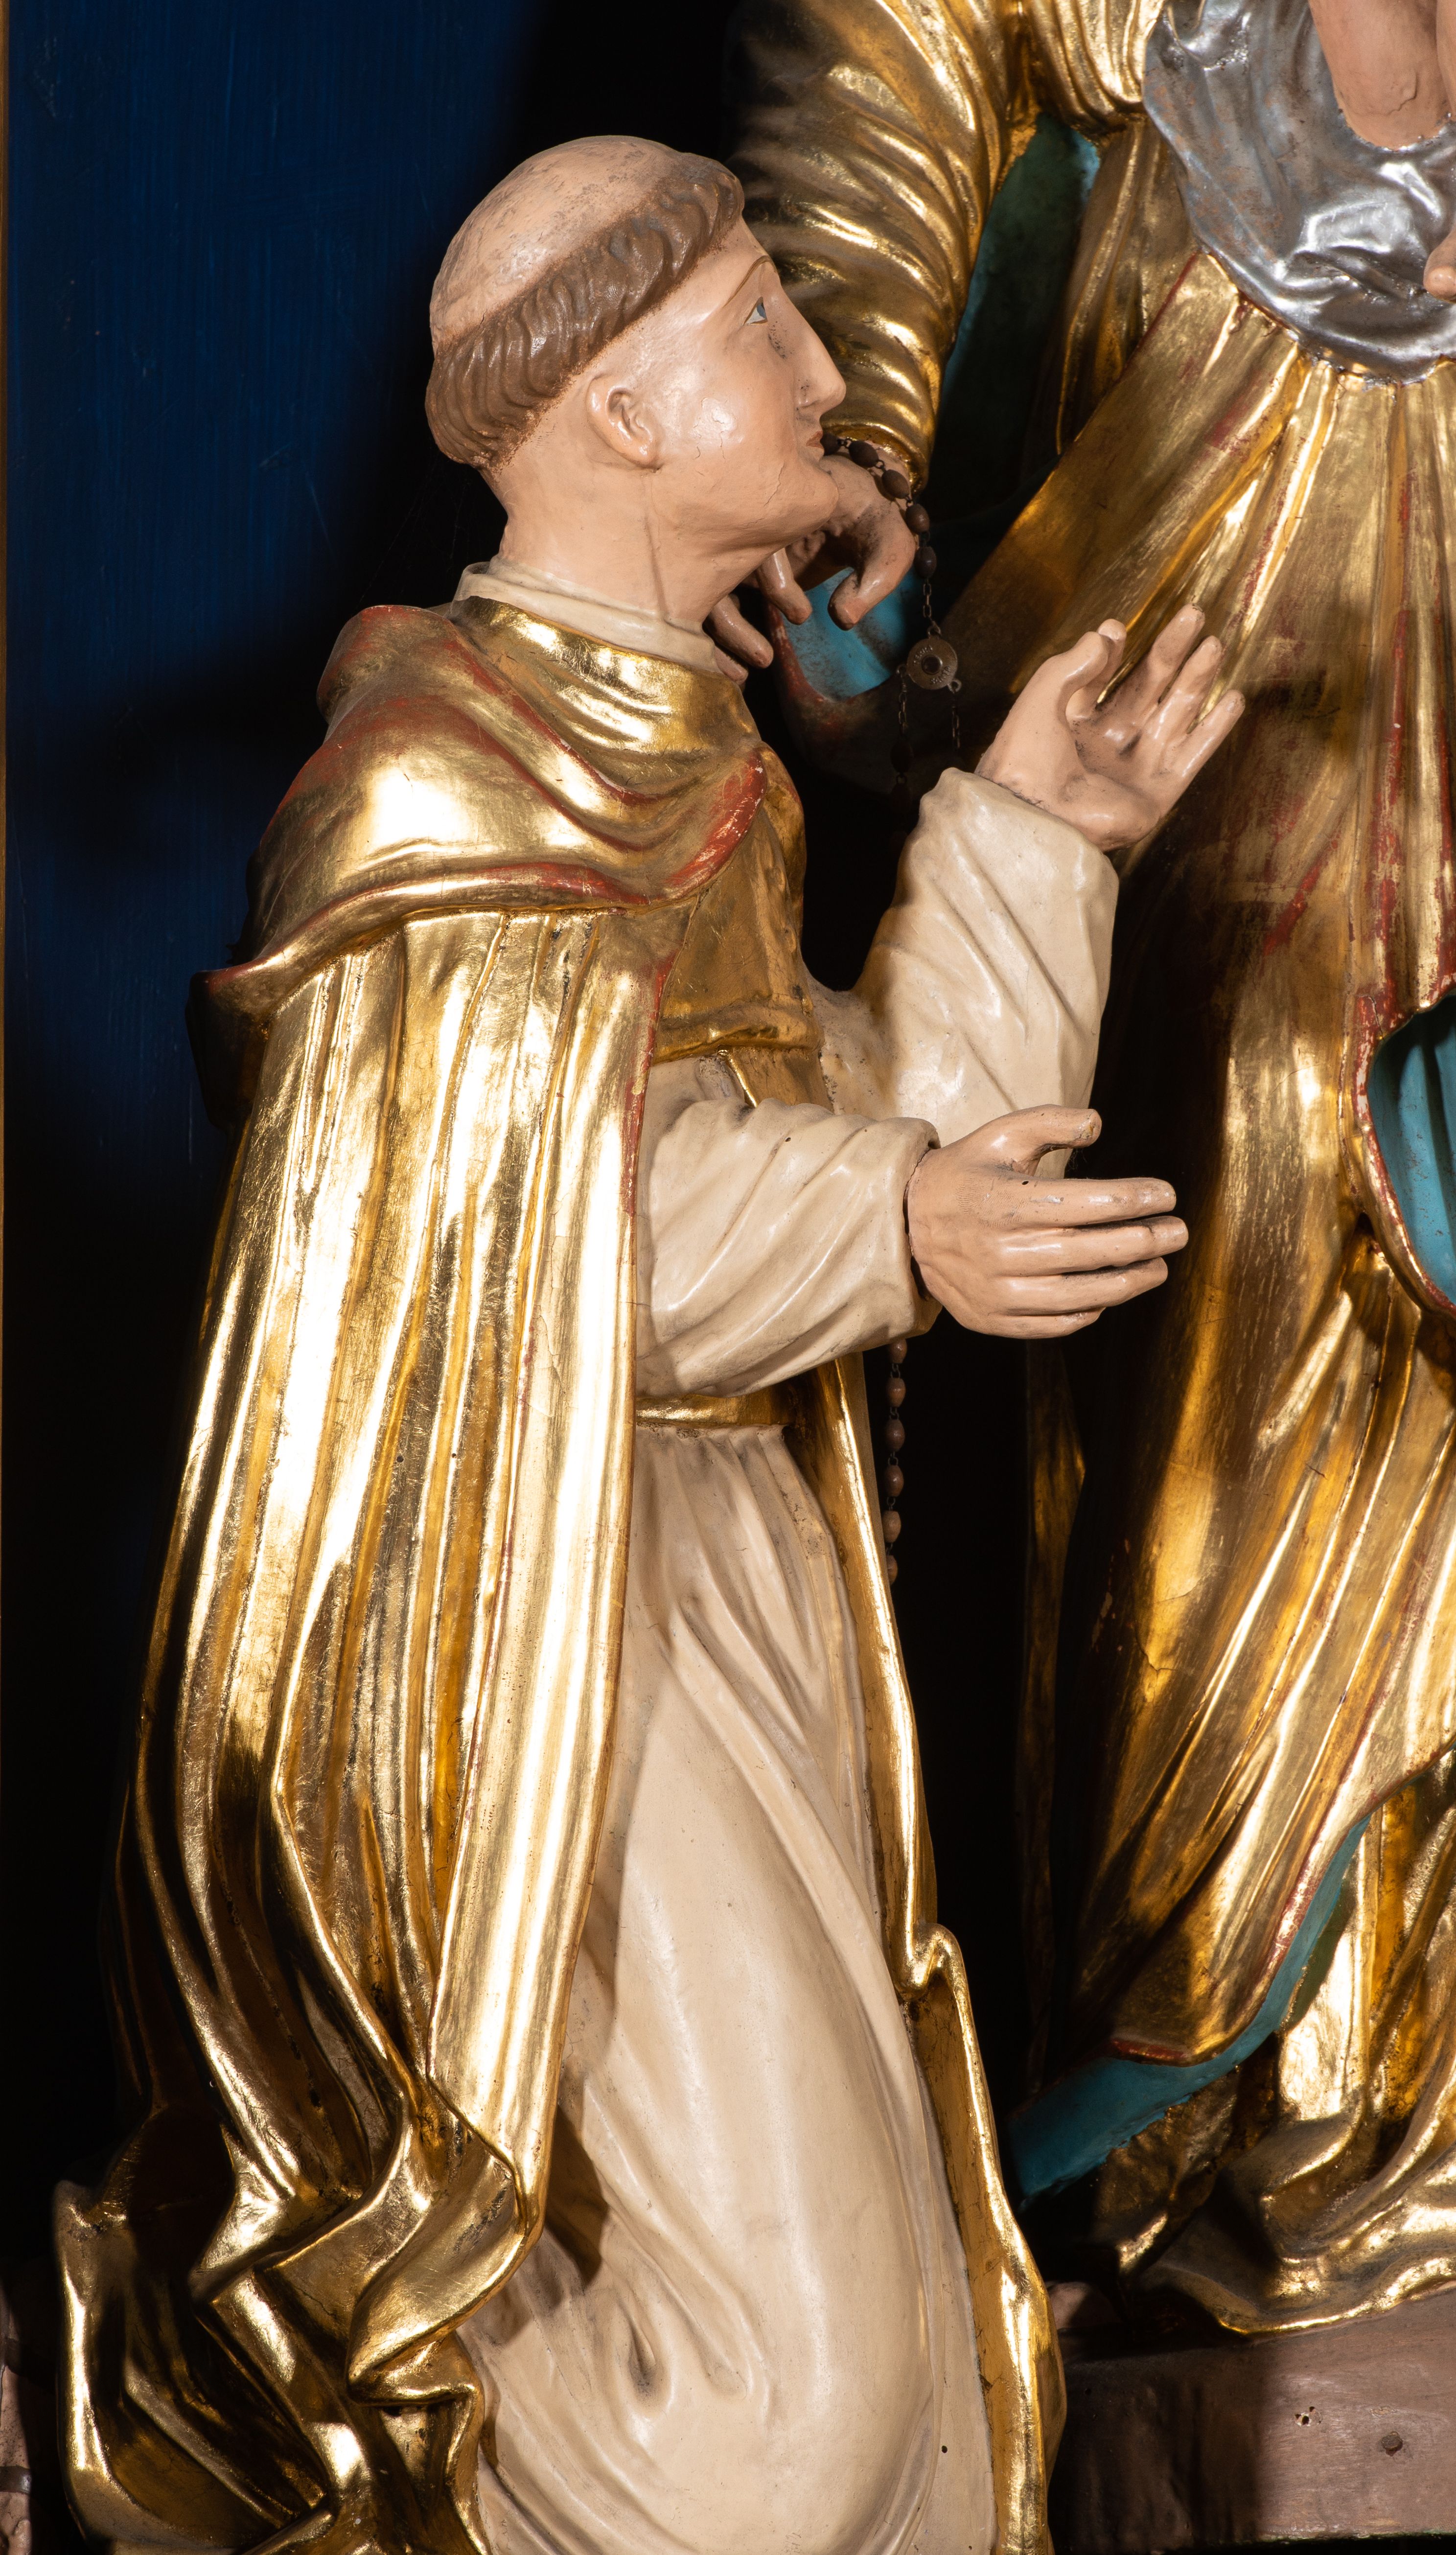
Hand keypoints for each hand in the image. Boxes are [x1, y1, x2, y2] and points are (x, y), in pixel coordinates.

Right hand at [707, 447, 915, 679]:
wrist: (858, 506)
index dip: (775, 581)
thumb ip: (878, 576)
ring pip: (707, 591)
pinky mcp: (733, 569)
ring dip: (720, 636)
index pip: (759, 538)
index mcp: (787, 503)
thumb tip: (843, 618)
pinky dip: (716, 638)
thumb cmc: (875, 522)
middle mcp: (750, 522)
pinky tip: (734, 671)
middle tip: (765, 659)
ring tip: (744, 676)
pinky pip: (710, 603)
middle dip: (733, 623)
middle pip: (716, 569)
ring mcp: (735, 546)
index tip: (803, 616)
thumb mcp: (891, 543)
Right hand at [905, 1108, 1186, 1338]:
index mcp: (1012, 1202)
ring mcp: (1001, 1290)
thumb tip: (1098, 1124)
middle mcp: (1007, 1250)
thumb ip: (1050, 1122)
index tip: (1166, 1194)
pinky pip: (1056, 1321)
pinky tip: (1112, 1294)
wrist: (906, 1224)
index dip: (1138, 1199)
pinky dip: (1090, 1310)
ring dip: (1131, 1281)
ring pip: (1084, 1293)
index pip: (1094, 1204)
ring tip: (1159, 1267)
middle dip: (1148, 1240)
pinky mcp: (995, 1317)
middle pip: (1097, 1249)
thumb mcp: (1000, 1134)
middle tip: (1179, 1232)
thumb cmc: (965, 1173)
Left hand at [976, 605, 1243, 849]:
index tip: (1117, 629)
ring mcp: (1135, 767)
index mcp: (1073, 724)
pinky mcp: (1157, 793)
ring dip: (1197, 678)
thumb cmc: (1026, 764)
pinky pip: (1193, 755)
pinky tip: (1233, 698)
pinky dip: (1215, 729)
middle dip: (1171, 652)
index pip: (1101, 678)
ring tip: (1215, 645)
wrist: (1037, 818)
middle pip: (1148, 686)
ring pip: (1176, 713)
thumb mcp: (1039, 701)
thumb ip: (1069, 665)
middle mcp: (1107, 743)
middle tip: (1193, 615)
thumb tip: (1105, 634)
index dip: (1112, 652)